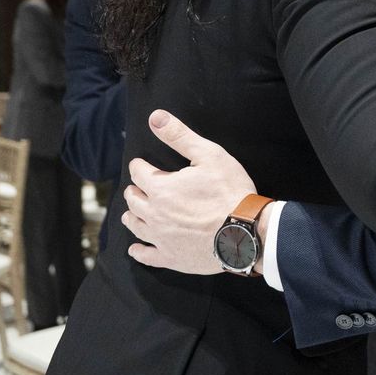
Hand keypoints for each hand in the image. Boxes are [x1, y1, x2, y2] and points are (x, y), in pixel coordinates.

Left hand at [123, 110, 255, 274]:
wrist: (245, 231)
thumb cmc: (230, 191)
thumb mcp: (209, 155)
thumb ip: (180, 136)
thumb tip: (156, 117)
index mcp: (160, 188)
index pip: (139, 173)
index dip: (139, 166)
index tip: (141, 164)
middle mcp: (154, 214)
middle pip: (133, 200)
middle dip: (134, 190)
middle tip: (138, 186)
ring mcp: (161, 238)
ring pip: (136, 226)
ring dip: (132, 216)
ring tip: (130, 213)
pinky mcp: (171, 257)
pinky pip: (147, 256)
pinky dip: (138, 251)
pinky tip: (135, 249)